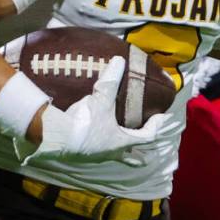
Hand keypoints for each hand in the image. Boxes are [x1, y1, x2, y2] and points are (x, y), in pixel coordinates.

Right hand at [18, 56, 162, 166]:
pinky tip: (94, 142)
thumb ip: (110, 80)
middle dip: (139, 156)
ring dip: (119, 152)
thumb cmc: (85, 122)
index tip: (161, 118)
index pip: (147, 136)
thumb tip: (119, 60)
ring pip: (113, 156)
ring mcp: (96, 156)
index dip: (155, 126)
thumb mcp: (100, 99)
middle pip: (132, 159)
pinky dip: (99, 148)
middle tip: (145, 156)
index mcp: (121, 141)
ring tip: (118, 145)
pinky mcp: (80, 156)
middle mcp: (111, 152)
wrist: (58, 138)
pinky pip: (95, 153)